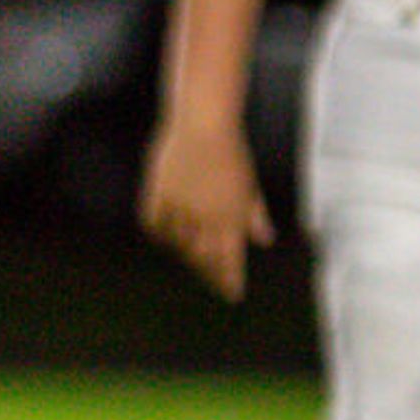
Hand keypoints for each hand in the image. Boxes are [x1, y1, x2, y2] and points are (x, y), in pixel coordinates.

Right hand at [138, 117, 271, 301]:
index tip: (232, 295)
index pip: (230, 259)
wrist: (203, 123)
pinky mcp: (158, 194)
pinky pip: (155, 224)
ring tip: (191, 253)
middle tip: (212, 276)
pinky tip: (166, 234)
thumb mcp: (249, 184)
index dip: (230, 280)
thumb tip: (264, 239)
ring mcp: (179, 207)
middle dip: (208, 270)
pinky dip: (160, 232)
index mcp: (231, 216)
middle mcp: (204, 217)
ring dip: (185, 251)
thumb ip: (255, 214)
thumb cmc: (232, 151)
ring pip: (178, 242)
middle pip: (202, 257)